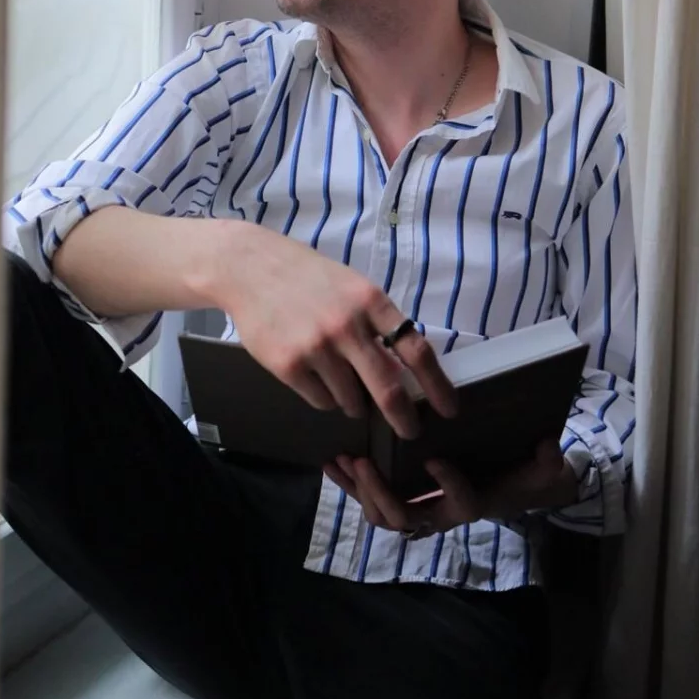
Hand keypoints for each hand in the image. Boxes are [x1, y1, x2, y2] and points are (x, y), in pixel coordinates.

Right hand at [216, 223, 455, 438]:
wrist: (249, 267)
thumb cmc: (307, 277)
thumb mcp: (352, 287)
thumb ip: (378, 321)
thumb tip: (405, 367)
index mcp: (370, 301)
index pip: (416, 351)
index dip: (437, 385)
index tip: (449, 409)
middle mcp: (346, 325)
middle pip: (388, 389)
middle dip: (404, 419)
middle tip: (410, 431)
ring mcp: (316, 347)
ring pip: (350, 400)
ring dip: (354, 402)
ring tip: (339, 377)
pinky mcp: (288, 365)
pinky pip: (320, 400)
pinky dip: (324, 397)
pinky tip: (313, 373)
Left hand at [324, 438, 577, 536]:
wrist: (510, 487)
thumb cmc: (523, 475)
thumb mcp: (544, 469)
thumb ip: (548, 462)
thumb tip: (549, 447)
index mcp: (475, 504)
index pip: (463, 505)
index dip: (450, 487)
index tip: (436, 460)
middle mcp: (442, 515)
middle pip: (407, 517)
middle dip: (382, 493)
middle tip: (366, 463)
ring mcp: (419, 510)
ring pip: (383, 515)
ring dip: (360, 490)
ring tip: (345, 462)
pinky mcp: (401, 499)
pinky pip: (371, 500)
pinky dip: (351, 484)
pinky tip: (334, 462)